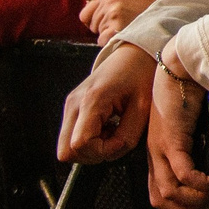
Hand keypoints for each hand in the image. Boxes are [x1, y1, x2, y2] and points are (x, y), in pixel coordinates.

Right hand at [58, 43, 156, 163]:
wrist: (133, 54)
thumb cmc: (141, 75)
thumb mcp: (142, 107)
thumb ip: (128, 134)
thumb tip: (113, 150)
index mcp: (92, 100)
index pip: (80, 144)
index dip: (102, 151)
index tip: (121, 141)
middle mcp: (74, 103)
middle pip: (66, 151)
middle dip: (93, 154)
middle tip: (115, 140)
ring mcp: (69, 105)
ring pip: (67, 147)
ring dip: (91, 148)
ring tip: (113, 131)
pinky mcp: (71, 108)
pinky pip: (71, 137)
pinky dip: (88, 140)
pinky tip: (107, 127)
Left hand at [80, 0, 156, 44]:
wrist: (167, 16)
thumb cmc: (147, 10)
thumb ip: (109, 2)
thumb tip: (88, 14)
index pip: (86, 11)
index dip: (93, 19)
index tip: (104, 22)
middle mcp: (111, 0)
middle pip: (89, 22)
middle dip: (100, 27)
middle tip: (118, 26)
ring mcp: (114, 12)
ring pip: (96, 31)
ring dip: (107, 33)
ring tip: (125, 28)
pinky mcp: (117, 26)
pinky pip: (102, 40)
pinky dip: (110, 42)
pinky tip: (124, 35)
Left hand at [147, 60, 208, 208]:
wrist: (183, 67)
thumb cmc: (189, 92)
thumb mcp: (193, 127)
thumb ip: (199, 147)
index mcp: (159, 152)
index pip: (156, 192)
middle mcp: (156, 154)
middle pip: (162, 199)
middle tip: (208, 204)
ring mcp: (160, 148)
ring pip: (169, 192)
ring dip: (195, 198)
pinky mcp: (170, 140)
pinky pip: (183, 173)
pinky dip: (200, 181)